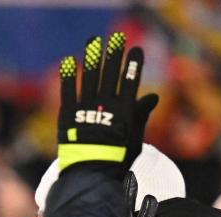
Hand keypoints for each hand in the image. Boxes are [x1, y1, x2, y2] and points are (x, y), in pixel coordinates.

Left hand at [57, 32, 157, 171]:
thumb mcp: (135, 138)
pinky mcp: (68, 113)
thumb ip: (141, 114)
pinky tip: (67, 60)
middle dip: (114, 54)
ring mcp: (86, 108)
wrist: (92, 175)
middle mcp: (106, 105)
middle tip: (116, 38)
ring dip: (91, 56)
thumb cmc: (117, 160)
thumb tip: (153, 96)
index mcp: (124, 111)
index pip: (130, 81)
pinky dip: (68, 75)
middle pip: (110, 73)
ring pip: (89, 76)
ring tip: (92, 40)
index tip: (135, 50)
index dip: (133, 64)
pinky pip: (68, 90)